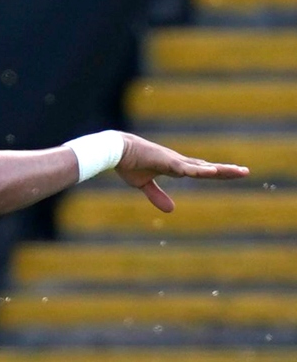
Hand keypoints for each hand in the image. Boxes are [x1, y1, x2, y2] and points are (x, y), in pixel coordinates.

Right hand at [114, 132, 248, 212]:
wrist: (115, 150)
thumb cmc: (128, 163)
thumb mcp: (143, 185)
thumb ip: (157, 196)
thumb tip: (172, 210)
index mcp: (174, 167)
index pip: (201, 170)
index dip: (217, 172)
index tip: (233, 173)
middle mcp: (178, 162)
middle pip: (207, 167)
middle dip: (226, 170)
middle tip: (246, 172)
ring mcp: (173, 160)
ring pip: (202, 167)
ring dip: (220, 170)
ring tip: (238, 171)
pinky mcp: (166, 160)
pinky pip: (186, 167)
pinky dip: (199, 170)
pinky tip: (212, 171)